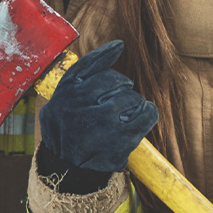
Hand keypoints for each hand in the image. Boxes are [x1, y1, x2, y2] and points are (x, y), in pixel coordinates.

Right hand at [38, 40, 158, 174]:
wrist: (66, 168)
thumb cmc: (68, 126)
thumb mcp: (64, 95)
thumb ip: (88, 68)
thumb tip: (119, 45)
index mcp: (66, 94)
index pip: (97, 68)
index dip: (110, 64)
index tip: (118, 59)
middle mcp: (82, 108)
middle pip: (118, 83)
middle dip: (122, 88)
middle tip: (119, 100)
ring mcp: (102, 126)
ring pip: (133, 99)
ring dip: (134, 104)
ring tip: (125, 114)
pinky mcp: (120, 142)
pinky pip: (146, 116)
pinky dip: (148, 113)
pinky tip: (142, 116)